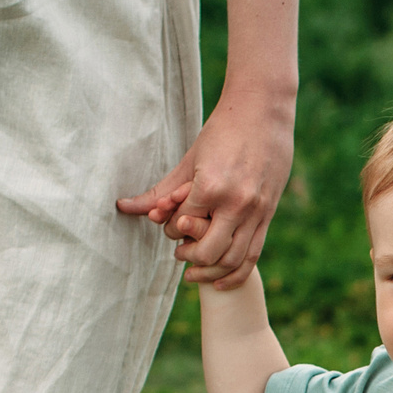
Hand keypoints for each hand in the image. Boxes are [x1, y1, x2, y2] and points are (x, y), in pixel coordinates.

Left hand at [115, 82, 295, 288]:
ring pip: (232, 260)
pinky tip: (220, 280)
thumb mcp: (189, 160)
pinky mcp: (268, 214)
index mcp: (212, 187)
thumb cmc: (222, 131)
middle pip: (208, 252)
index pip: (183, 226)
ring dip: (210, 271)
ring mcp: (256, 211)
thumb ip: (160, 191)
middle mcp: (237, 204)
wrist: (264, 112)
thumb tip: (124, 207)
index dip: (171, 229)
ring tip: (195, 270)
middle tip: (179, 253)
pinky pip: (253, 255)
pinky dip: (235, 274)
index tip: (169, 222)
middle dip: (189, 256)